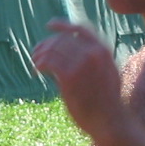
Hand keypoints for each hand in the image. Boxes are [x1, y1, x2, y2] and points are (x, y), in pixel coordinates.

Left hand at [32, 19, 123, 138]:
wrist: (110, 120)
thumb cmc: (106, 102)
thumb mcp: (107, 73)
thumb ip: (93, 60)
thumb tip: (68, 53)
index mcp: (103, 50)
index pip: (80, 28)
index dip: (62, 25)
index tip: (49, 25)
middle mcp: (93, 53)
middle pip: (62, 39)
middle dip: (46, 44)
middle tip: (35, 53)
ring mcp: (82, 64)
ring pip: (53, 50)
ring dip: (40, 55)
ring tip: (35, 63)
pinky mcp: (70, 77)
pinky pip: (49, 63)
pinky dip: (39, 65)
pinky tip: (37, 71)